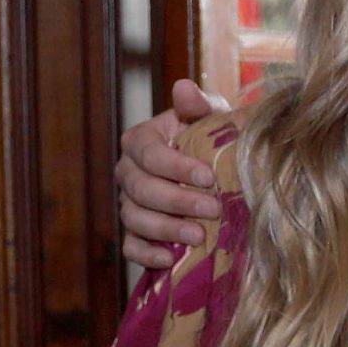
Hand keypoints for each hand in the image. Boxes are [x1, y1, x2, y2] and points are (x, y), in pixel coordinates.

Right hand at [118, 78, 229, 269]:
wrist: (219, 175)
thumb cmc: (214, 142)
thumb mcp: (212, 119)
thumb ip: (199, 106)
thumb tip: (183, 87)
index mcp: (140, 141)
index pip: (148, 153)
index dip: (175, 166)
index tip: (208, 177)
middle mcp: (128, 172)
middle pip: (140, 189)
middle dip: (176, 200)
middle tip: (212, 209)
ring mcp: (129, 204)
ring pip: (134, 218)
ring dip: (165, 229)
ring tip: (199, 236)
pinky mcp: (135, 233)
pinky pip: (130, 247)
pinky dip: (146, 255)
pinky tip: (169, 260)